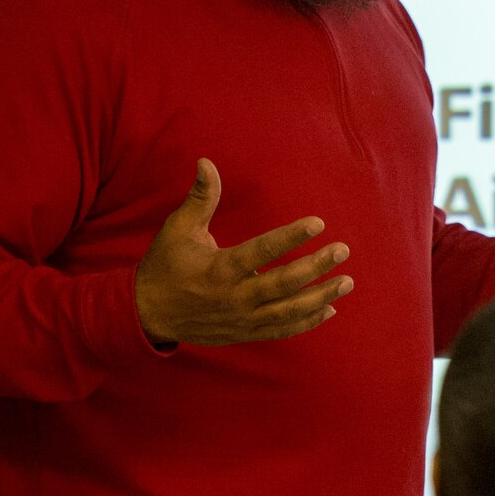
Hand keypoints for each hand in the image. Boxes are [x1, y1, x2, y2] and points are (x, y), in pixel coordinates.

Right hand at [134, 159, 351, 344]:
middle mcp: (234, 297)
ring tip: (346, 282)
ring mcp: (241, 319)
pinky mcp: (244, 333)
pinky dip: (306, 322)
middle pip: (283, 284)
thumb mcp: (179, 228)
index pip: (262, 251)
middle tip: (343, 250)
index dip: (291, 236)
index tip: (319, 222)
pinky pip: (281, 330)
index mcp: (219, 268)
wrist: (147, 314)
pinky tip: (329, 309)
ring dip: (320, 297)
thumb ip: (201, 197)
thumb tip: (206, 162)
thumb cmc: (166, 265)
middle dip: (316, 267)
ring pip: (287, 311)